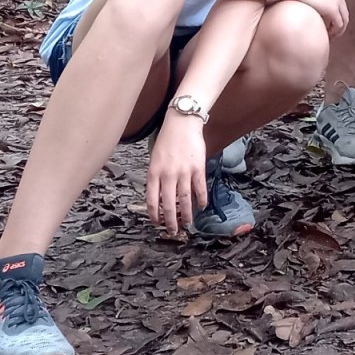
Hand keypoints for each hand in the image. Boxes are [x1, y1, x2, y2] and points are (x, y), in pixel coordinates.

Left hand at [145, 117, 207, 237]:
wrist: (182, 124)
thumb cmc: (166, 140)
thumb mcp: (155, 159)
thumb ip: (156, 177)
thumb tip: (161, 196)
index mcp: (154, 172)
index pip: (152, 200)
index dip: (154, 215)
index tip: (157, 223)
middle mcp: (168, 174)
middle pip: (169, 204)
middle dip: (170, 220)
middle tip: (173, 231)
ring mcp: (184, 172)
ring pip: (185, 199)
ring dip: (187, 214)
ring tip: (188, 223)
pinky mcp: (198, 168)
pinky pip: (199, 188)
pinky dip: (201, 199)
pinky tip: (202, 206)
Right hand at [293, 0, 348, 35]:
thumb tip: (312, 6)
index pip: (340, 6)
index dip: (337, 17)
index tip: (331, 25)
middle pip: (344, 14)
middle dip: (340, 25)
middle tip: (333, 34)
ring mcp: (337, 1)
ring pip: (344, 21)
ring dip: (338, 30)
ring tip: (331, 37)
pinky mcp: (333, 9)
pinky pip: (339, 25)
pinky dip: (334, 32)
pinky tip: (328, 35)